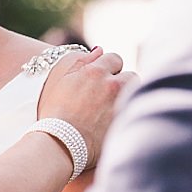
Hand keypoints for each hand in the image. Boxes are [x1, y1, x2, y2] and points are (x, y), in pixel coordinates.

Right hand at [38, 47, 136, 167]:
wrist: (61, 142)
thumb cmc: (55, 111)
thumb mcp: (61, 80)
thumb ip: (81, 61)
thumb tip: (100, 50)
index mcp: (95, 72)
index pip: (114, 58)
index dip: (109, 68)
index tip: (102, 79)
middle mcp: (112, 84)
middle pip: (129, 75)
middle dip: (122, 83)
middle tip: (108, 96)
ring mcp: (121, 104)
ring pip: (135, 93)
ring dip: (128, 97)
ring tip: (113, 109)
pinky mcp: (126, 121)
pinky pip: (134, 112)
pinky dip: (128, 114)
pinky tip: (114, 121)